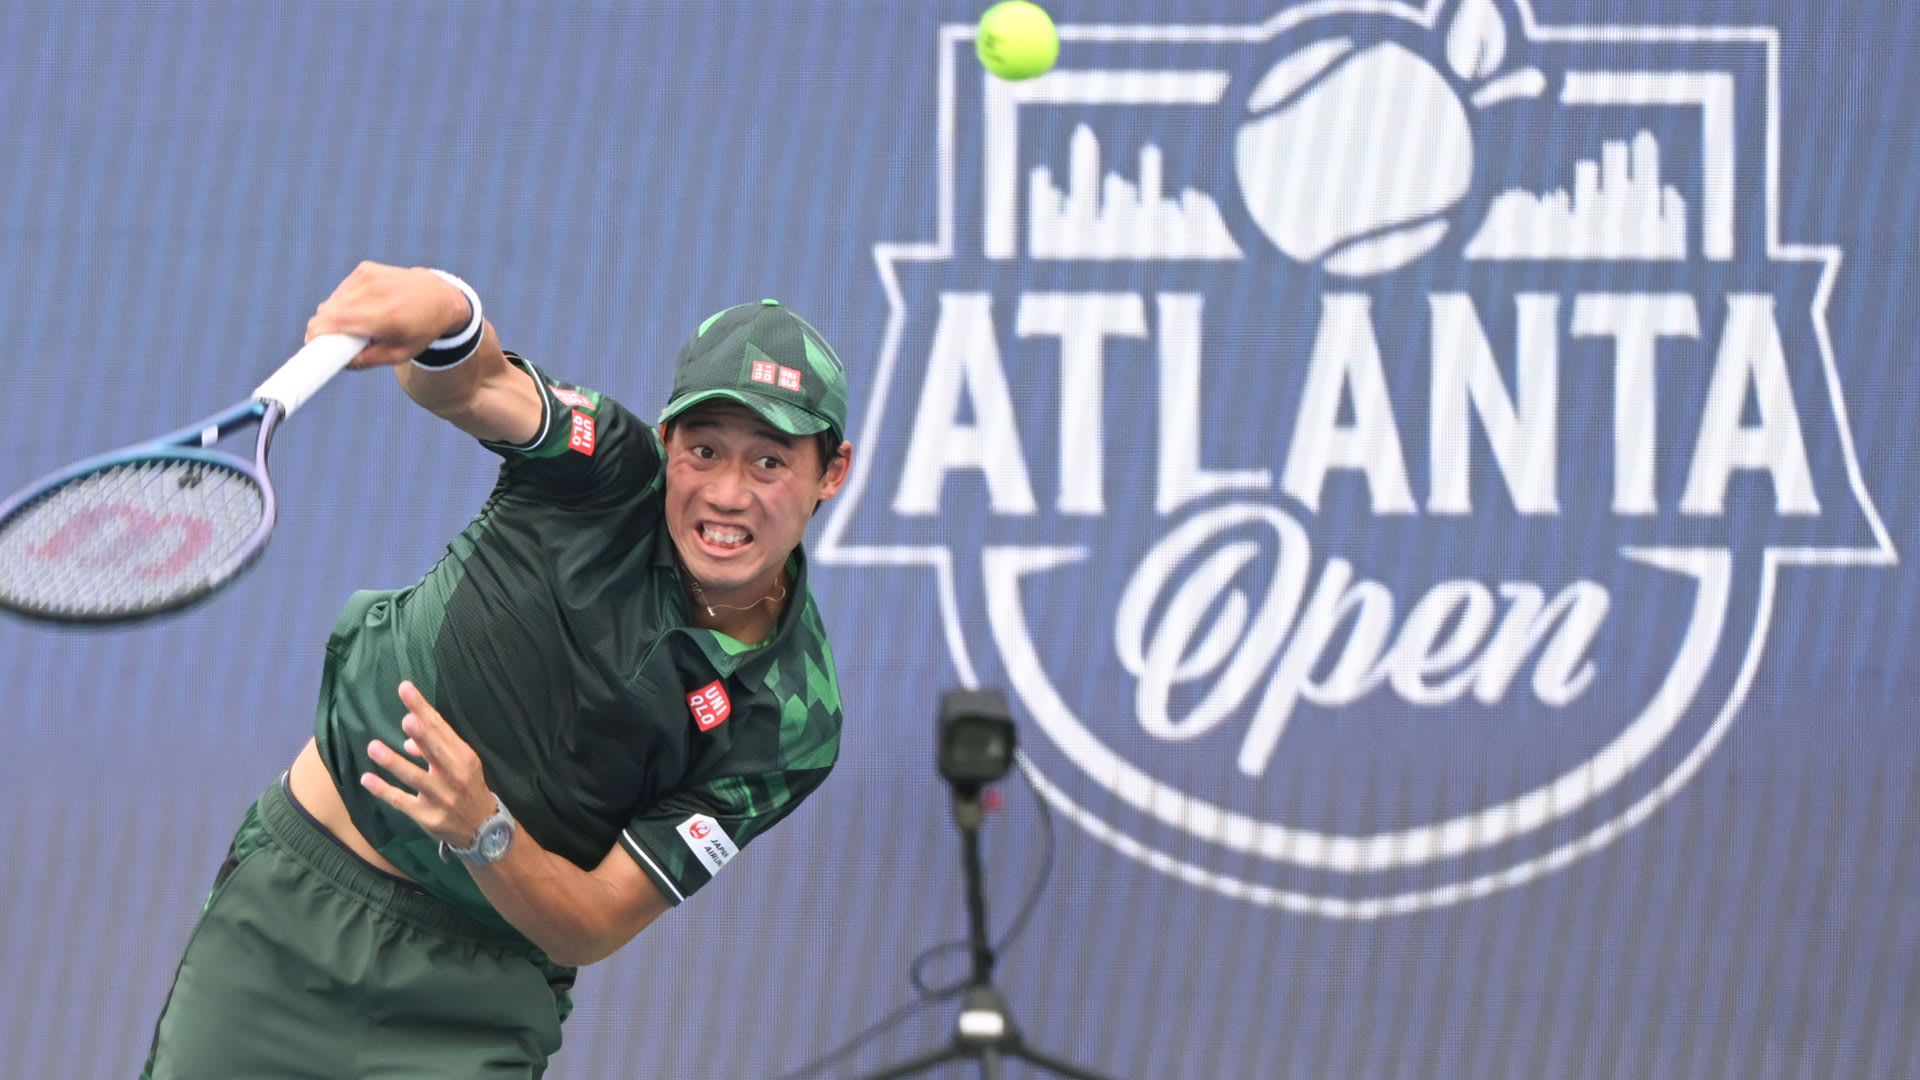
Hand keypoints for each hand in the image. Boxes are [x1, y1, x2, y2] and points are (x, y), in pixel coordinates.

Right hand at [306, 261, 473, 368]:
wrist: (439, 297)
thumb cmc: (420, 330)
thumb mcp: (400, 354)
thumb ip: (367, 360)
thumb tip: (337, 362)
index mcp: (388, 316)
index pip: (338, 321)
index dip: (317, 333)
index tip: (310, 345)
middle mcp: (377, 292)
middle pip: (329, 311)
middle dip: (323, 329)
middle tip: (332, 344)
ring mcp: (370, 276)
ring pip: (332, 302)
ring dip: (334, 317)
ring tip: (357, 326)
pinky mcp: (365, 269)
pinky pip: (341, 291)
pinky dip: (344, 303)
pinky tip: (362, 308)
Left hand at [361, 681, 497, 848]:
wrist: (481, 828)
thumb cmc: (468, 787)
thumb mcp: (461, 764)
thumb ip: (436, 748)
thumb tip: (407, 739)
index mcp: (464, 758)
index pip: (441, 729)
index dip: (423, 709)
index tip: (406, 689)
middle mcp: (454, 776)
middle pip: (435, 752)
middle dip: (422, 735)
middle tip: (407, 720)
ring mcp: (439, 797)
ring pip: (415, 777)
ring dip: (394, 762)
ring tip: (373, 747)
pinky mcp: (425, 816)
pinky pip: (401, 801)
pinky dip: (383, 790)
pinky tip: (366, 779)